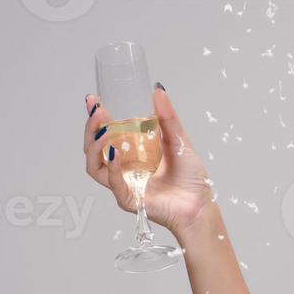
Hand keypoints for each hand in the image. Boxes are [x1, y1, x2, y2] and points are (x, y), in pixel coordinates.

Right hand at [83, 84, 214, 236]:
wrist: (201, 204)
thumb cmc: (191, 177)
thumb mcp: (180, 141)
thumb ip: (167, 118)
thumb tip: (158, 90)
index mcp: (131, 155)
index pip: (105, 135)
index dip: (96, 118)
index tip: (93, 99)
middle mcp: (122, 169)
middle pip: (93, 149)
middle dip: (92, 128)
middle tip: (97, 111)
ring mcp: (123, 185)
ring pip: (95, 166)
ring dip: (96, 147)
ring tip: (106, 131)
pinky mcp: (129, 200)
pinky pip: (113, 184)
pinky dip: (112, 168)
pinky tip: (116, 154)